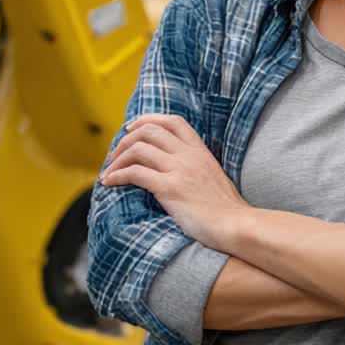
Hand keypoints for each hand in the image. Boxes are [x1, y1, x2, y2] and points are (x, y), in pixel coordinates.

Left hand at [100, 114, 249, 250]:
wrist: (236, 226)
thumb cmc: (226, 210)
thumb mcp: (213, 177)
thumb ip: (195, 167)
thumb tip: (174, 170)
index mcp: (200, 150)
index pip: (172, 121)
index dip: (148, 120)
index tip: (131, 128)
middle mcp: (189, 155)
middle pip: (149, 131)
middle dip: (125, 140)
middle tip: (114, 156)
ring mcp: (179, 170)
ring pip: (138, 149)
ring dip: (117, 159)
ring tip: (108, 172)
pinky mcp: (170, 188)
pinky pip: (135, 173)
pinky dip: (117, 176)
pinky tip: (110, 183)